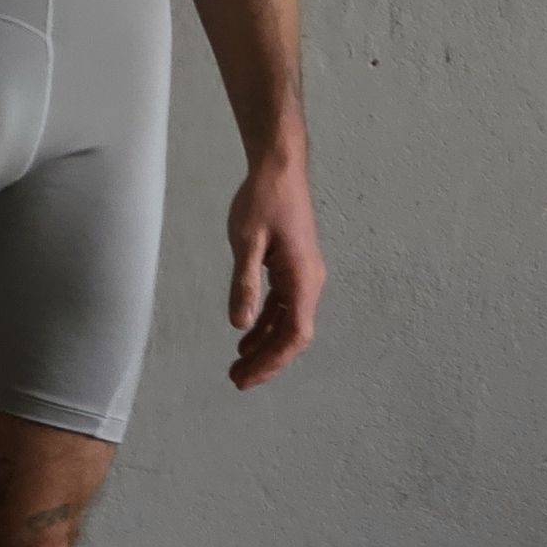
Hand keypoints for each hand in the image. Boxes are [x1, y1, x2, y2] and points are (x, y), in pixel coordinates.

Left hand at [226, 155, 324, 389]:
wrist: (280, 166)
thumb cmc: (264, 198)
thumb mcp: (247, 240)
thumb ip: (243, 282)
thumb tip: (239, 324)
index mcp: (303, 278)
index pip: (294, 334)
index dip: (272, 361)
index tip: (247, 377)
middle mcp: (310, 282)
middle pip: (292, 334)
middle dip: (267, 360)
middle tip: (236, 379)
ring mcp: (303, 274)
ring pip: (287, 321)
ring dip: (265, 344)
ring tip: (238, 364)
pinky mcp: (293, 266)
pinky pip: (282, 305)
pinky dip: (265, 322)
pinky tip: (246, 333)